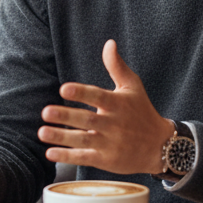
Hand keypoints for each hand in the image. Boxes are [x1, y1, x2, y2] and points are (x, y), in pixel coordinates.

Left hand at [37, 40, 174, 173]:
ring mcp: (110, 144)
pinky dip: (68, 157)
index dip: (81, 93)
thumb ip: (117, 66)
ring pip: (83, 140)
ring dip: (61, 137)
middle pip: (87, 120)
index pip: (98, 97)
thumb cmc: (142, 112)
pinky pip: (85, 158)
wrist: (160, 146)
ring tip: (42, 132)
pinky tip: (50, 153)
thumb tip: (109, 43)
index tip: (64, 89)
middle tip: (45, 112)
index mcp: (118, 104)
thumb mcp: (133, 87)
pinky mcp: (107, 160)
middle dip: (66, 117)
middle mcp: (114, 124)